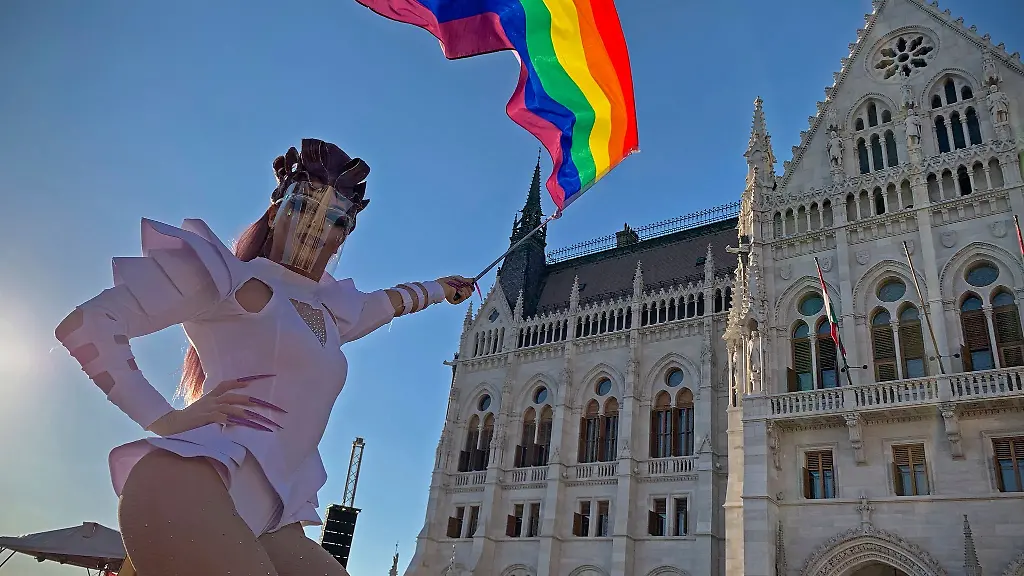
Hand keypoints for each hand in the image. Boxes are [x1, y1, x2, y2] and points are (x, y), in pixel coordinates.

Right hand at [146, 375, 283, 436]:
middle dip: (247, 399)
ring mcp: (207, 409)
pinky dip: (228, 419)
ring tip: (253, 415)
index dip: (238, 382)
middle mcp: (210, 401)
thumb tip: (231, 418)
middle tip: (261, 403)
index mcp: (210, 397)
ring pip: (228, 406)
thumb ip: (216, 411)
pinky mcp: (204, 418)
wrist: (171, 424)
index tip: (250, 382)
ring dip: (242, 411)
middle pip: (231, 396)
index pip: (225, 385)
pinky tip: (236, 422)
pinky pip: (219, 417)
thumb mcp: (203, 411)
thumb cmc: (188, 420)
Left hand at [438, 276, 474, 303]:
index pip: (468, 289)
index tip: (472, 284)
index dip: (470, 286)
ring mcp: (457, 298)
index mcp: (458, 288)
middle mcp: (458, 294)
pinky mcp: (455, 301)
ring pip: (468, 295)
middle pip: (469, 292)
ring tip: (460, 287)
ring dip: (465, 290)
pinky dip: (462, 293)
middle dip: (469, 288)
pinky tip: (458, 291)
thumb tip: (474, 280)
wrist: (444, 286)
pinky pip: (463, 298)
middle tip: (466, 285)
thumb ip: (467, 280)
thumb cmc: (450, 281)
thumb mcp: (460, 279)